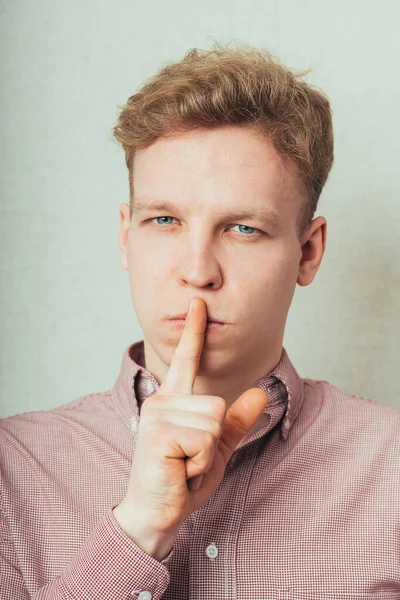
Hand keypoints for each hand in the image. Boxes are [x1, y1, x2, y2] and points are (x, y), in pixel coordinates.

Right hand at [115, 297, 267, 542]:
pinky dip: (199, 462)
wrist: (156, 513)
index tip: (200, 303)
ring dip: (206, 452)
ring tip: (183, 464)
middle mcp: (162, 401)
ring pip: (214, 419)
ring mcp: (157, 414)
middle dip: (213, 440)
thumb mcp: (215, 448)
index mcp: (173, 401)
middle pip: (217, 403)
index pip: (187, 360)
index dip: (195, 332)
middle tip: (189, 459)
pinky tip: (179, 470)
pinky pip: (205, 438)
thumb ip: (236, 421)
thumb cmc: (181, 479)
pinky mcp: (158, 432)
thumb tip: (261, 391)